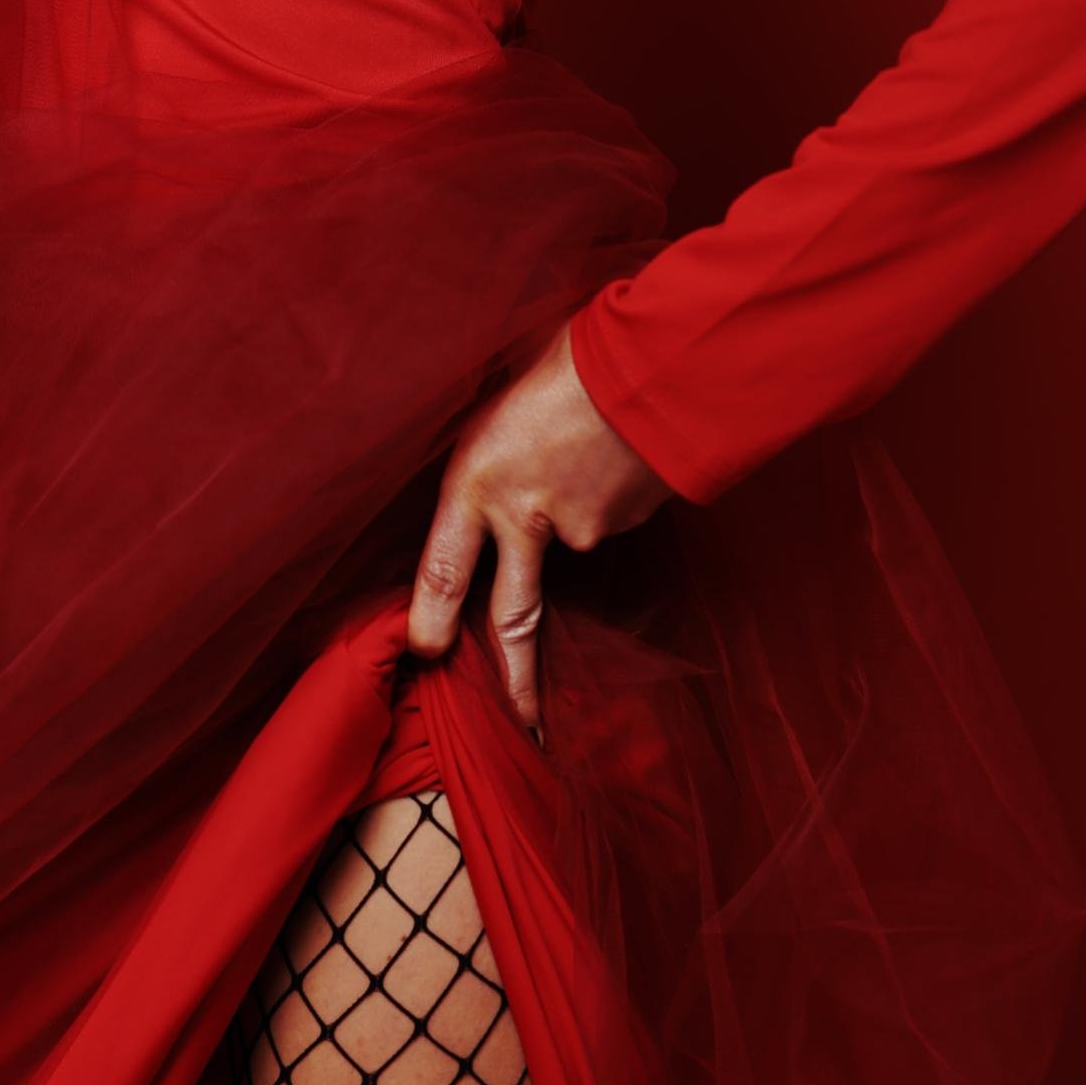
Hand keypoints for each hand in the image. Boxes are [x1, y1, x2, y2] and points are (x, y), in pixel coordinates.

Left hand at [406, 319, 672, 733]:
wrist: (660, 356)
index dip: (430, 615)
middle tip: (523, 728)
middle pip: (514, 618)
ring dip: (576, 504)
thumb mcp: (502, 399)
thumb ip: (494, 455)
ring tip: (587, 446)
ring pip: (571, 539)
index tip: (424, 651)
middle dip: (515, 681)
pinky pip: (608, 514)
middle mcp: (527, 517)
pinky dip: (607, 490)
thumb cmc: (569, 358)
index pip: (443, 567)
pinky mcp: (629, 521)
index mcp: (478, 479)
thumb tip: (498, 480)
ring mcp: (585, 528)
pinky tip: (613, 447)